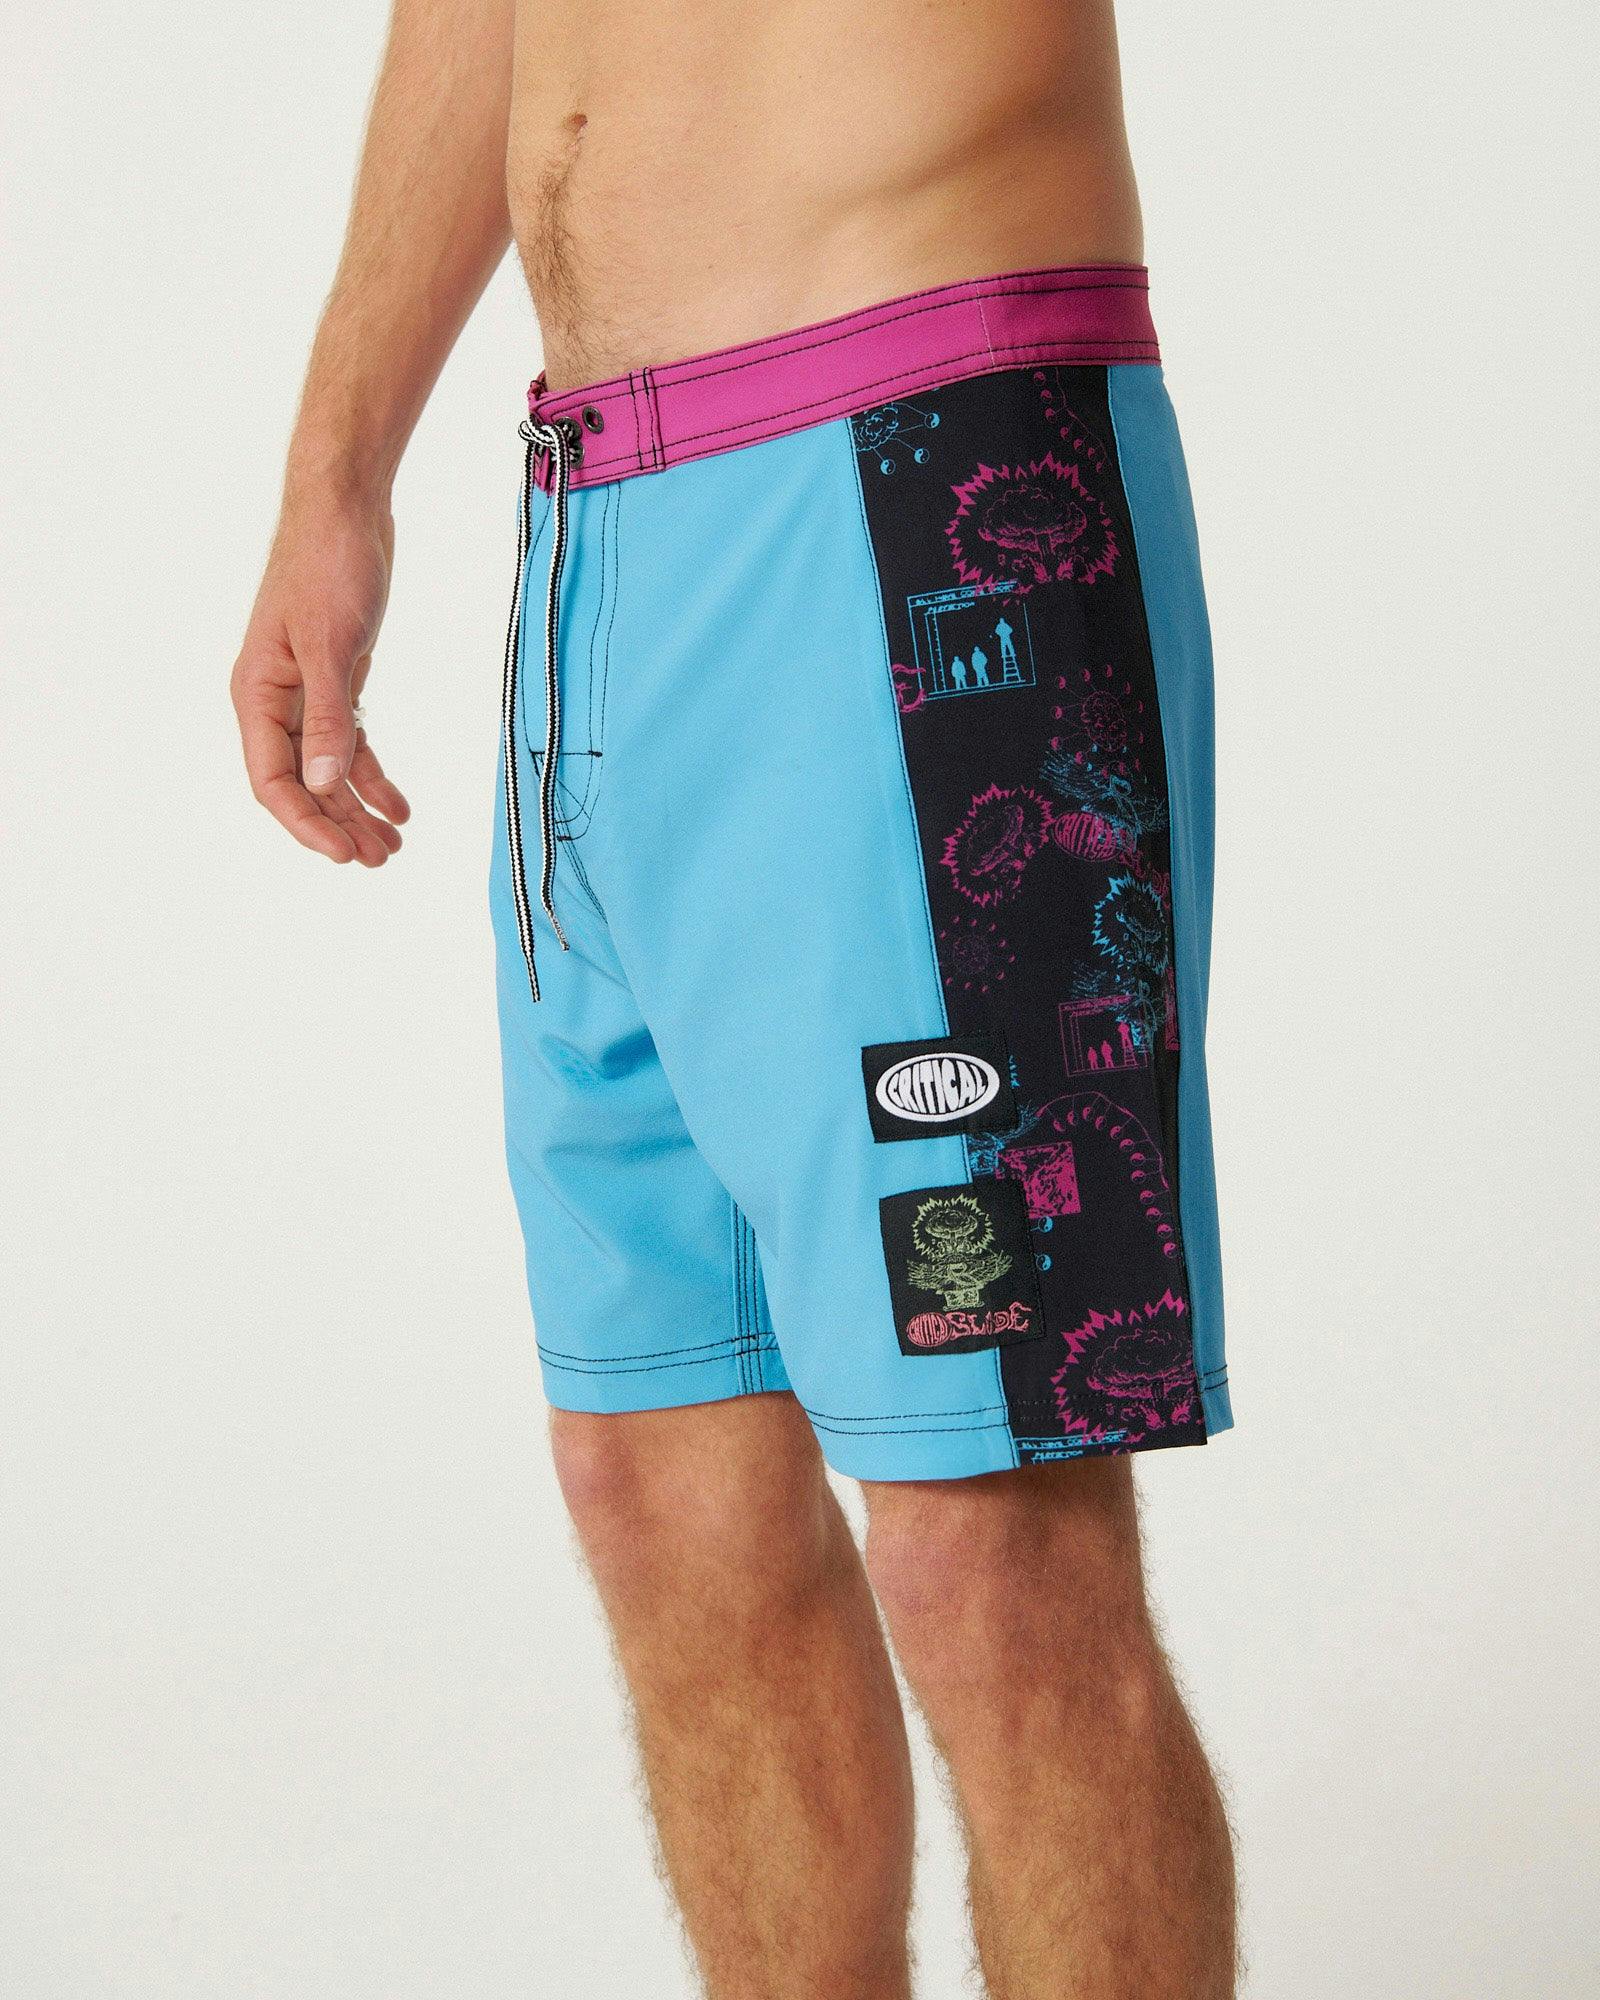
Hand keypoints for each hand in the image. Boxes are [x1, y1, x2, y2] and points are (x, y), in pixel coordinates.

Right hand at [231, 499, 410, 864]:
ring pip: (328, 767)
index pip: (273, 781)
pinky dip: (373, 774)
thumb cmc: (328, 565)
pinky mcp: (337, 678)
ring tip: (395, 844)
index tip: (345, 854)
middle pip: (303, 783)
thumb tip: (322, 783)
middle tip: (381, 859)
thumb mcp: (331, 646)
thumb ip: (328, 718)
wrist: (346, 509)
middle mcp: (275, 700)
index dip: (306, 823)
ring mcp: (306, 691)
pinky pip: (350, 741)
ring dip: (358, 807)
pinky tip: (399, 805)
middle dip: (340, 824)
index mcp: (258, 694)